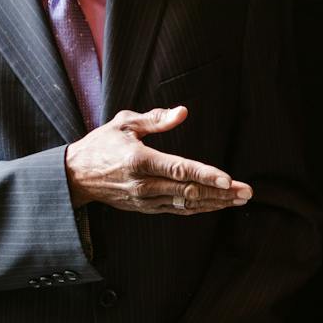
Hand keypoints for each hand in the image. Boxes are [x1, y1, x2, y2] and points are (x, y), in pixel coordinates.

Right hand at [65, 106, 252, 213]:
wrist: (76, 176)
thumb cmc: (102, 144)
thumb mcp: (124, 123)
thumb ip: (155, 119)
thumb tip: (182, 112)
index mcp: (139, 160)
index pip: (179, 169)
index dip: (205, 175)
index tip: (228, 178)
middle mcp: (144, 184)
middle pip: (189, 190)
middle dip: (220, 192)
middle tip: (246, 191)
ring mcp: (145, 200)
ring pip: (186, 203)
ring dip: (215, 203)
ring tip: (239, 200)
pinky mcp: (145, 208)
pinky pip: (177, 210)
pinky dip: (199, 208)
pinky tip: (217, 205)